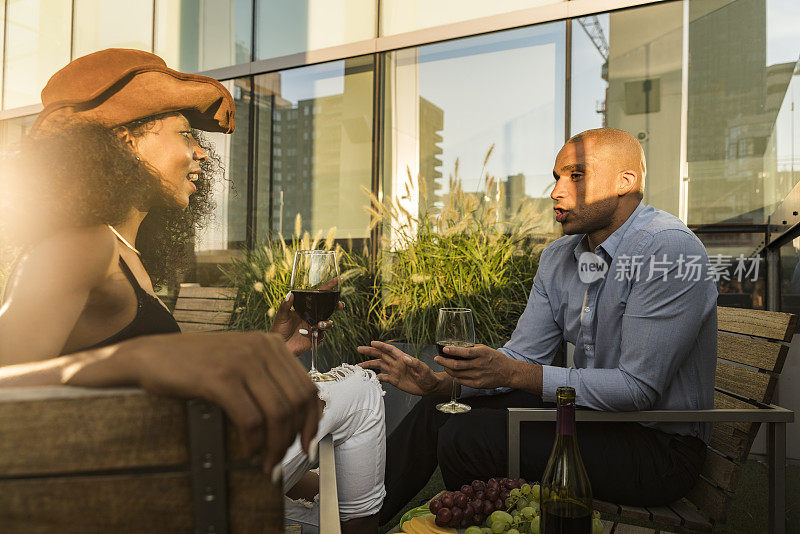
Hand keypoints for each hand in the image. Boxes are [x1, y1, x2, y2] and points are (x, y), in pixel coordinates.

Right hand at [129, 331, 321, 475]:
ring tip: (266, 463)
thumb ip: (267, 379)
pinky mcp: (220, 378)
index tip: (308, 446)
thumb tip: (297, 418)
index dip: (312, 421)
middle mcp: (261, 347)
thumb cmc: (194, 365)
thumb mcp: (239, 361)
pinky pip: (250, 420)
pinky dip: (254, 443)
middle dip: (295, 438)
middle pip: (297, 402)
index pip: (307, 387)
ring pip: (278, 413)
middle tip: (282, 461)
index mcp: (271, 344)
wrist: (150, 356)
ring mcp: (242, 361)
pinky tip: (248, 452)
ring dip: (275, 446)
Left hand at [270, 291, 343, 355]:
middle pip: (327, 309)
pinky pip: (323, 335)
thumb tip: (290, 293)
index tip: (337, 279)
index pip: (318, 296)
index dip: (328, 287)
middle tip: (340, 305)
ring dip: (328, 322)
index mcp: (305, 308)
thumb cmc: (278, 330)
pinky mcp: (314, 338)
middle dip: (336, 305)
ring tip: (321, 324)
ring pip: (327, 322)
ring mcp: (313, 327)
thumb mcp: (281, 316)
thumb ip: (285, 305)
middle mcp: (311, 316)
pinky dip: (321, 333)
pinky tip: (314, 333)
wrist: (279, 346)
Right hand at [357, 341, 442, 395]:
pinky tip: (369, 378)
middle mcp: (397, 363)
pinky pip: (383, 377)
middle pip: (381, 355)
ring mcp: (395, 371)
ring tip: (359, 366)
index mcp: (403, 358)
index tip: (372, 343)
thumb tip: (406, 358)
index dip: (381, 346)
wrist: (430, 386)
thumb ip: (415, 363)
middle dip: (370, 352)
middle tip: (360, 349)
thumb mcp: (423, 369)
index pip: (390, 350)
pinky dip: (375, 377)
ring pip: (379, 366)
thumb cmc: (429, 376)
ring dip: (369, 365)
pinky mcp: (394, 380)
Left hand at [434, 343, 514, 389]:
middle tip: (436, 358)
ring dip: (447, 369)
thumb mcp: (485, 349)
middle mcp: (479, 365)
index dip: (452, 351)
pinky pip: (462, 381)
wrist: (508, 372)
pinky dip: (454, 377)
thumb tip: (457, 345)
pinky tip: (451, 373)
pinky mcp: (477, 384)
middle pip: (457, 365)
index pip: (464, 353)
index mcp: (482, 354)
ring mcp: (478, 376)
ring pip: (457, 374)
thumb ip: (472, 348)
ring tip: (443, 365)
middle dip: (444, 362)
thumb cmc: (495, 358)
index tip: (444, 349)